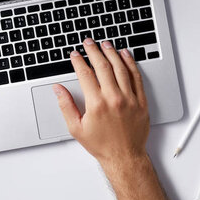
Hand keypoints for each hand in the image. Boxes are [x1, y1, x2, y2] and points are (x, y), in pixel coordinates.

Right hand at [54, 39, 149, 168]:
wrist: (124, 157)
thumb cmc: (101, 145)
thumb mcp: (76, 128)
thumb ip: (66, 106)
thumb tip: (58, 89)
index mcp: (96, 104)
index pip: (85, 74)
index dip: (78, 61)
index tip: (75, 55)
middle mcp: (113, 98)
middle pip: (103, 66)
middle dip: (94, 51)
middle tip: (89, 42)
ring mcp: (129, 99)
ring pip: (120, 68)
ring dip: (112, 53)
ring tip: (106, 44)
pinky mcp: (141, 101)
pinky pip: (136, 77)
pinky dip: (131, 64)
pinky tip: (125, 55)